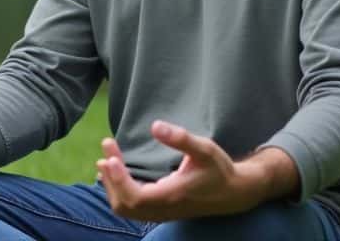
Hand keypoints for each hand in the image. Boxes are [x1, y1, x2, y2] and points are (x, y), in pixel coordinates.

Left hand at [95, 121, 267, 221]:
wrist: (233, 193)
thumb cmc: (219, 169)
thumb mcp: (204, 149)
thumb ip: (181, 138)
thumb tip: (155, 126)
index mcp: (172, 195)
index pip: (136, 198)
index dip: (119, 181)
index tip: (111, 158)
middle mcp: (164, 208)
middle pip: (124, 204)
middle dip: (111, 178)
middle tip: (107, 147)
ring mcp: (161, 212)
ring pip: (125, 209)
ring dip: (112, 185)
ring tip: (106, 160)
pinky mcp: (160, 211)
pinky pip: (132, 208)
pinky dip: (119, 192)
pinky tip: (115, 174)